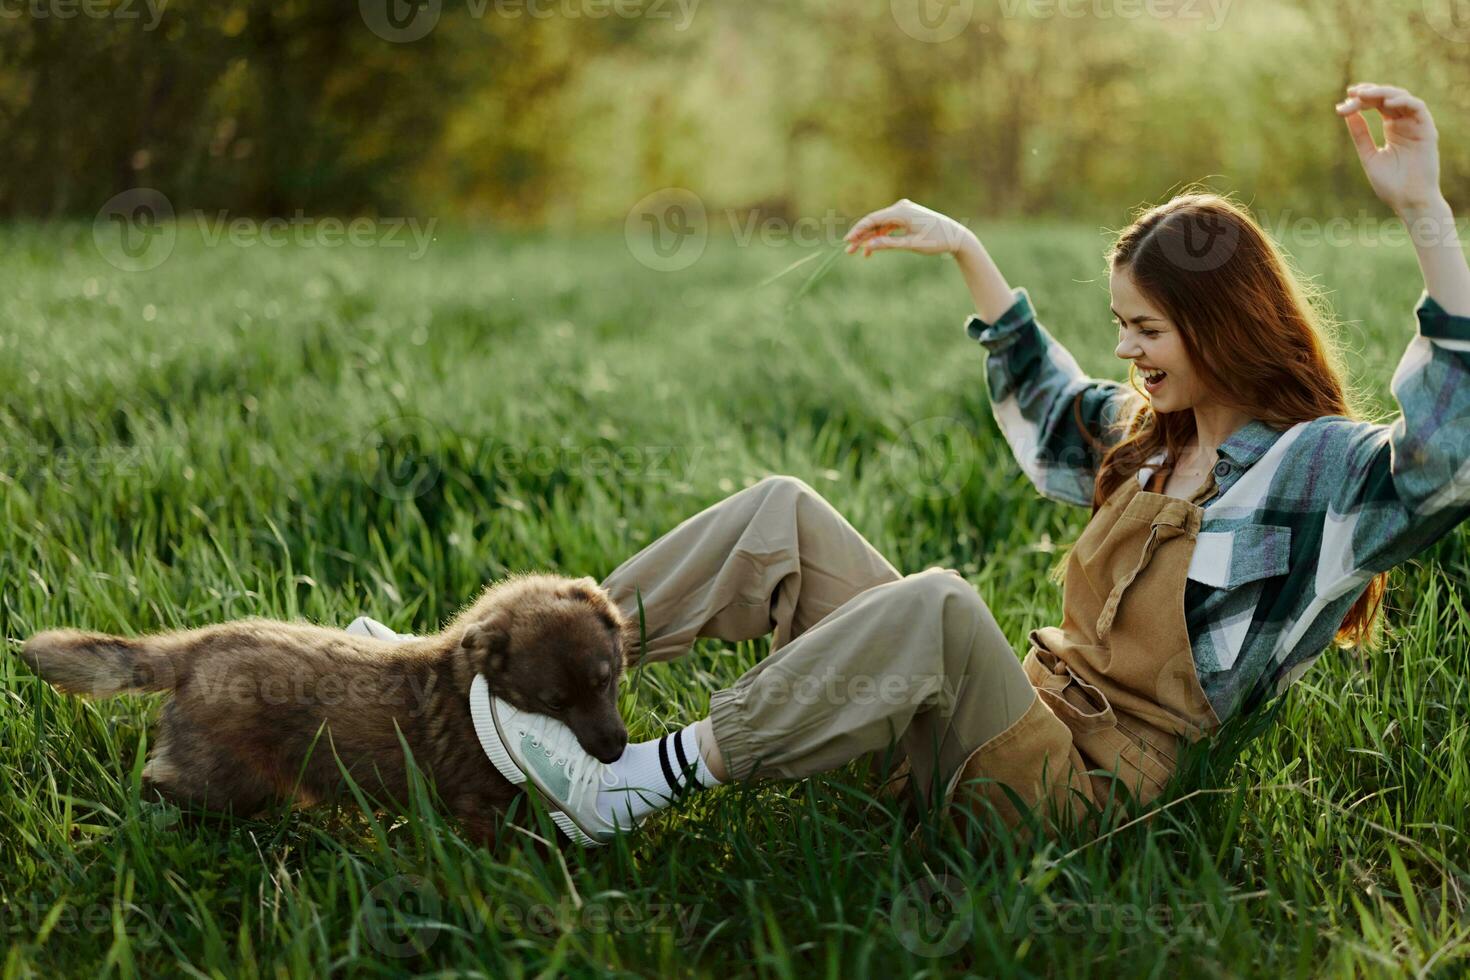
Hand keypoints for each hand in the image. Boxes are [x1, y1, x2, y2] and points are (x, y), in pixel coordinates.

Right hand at [843, 199, 976, 256]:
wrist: (956, 236)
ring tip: (859, 253)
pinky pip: (888, 225)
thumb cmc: (936, 241)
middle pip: (875, 222)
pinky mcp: (906, 216)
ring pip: (880, 224)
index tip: (847, 240)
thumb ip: (888, 244)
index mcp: (902, 211)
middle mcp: (901, 207)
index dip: (858, 230)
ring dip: (870, 238)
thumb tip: (867, 246)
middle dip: (861, 237)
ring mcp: (903, 211)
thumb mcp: (910, 245)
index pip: (873, 219)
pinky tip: (872, 248)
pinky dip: (881, 236)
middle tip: (848, 251)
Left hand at [1337, 83, 1444, 215]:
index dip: (1362, 100)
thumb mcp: (1369, 156)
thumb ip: (1360, 135)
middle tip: (1352, 93)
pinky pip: (1418, 108)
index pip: (1378, 105)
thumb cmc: (1390, 183)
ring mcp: (1417, 126)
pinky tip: (1387, 102)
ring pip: (1403, 98)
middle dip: (1369, 93)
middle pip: (1388, 98)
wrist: (1409, 201)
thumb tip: (1346, 113)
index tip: (1343, 102)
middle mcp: (1406, 124)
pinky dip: (1404, 101)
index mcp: (1393, 128)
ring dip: (1383, 93)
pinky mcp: (1428, 130)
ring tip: (1364, 94)